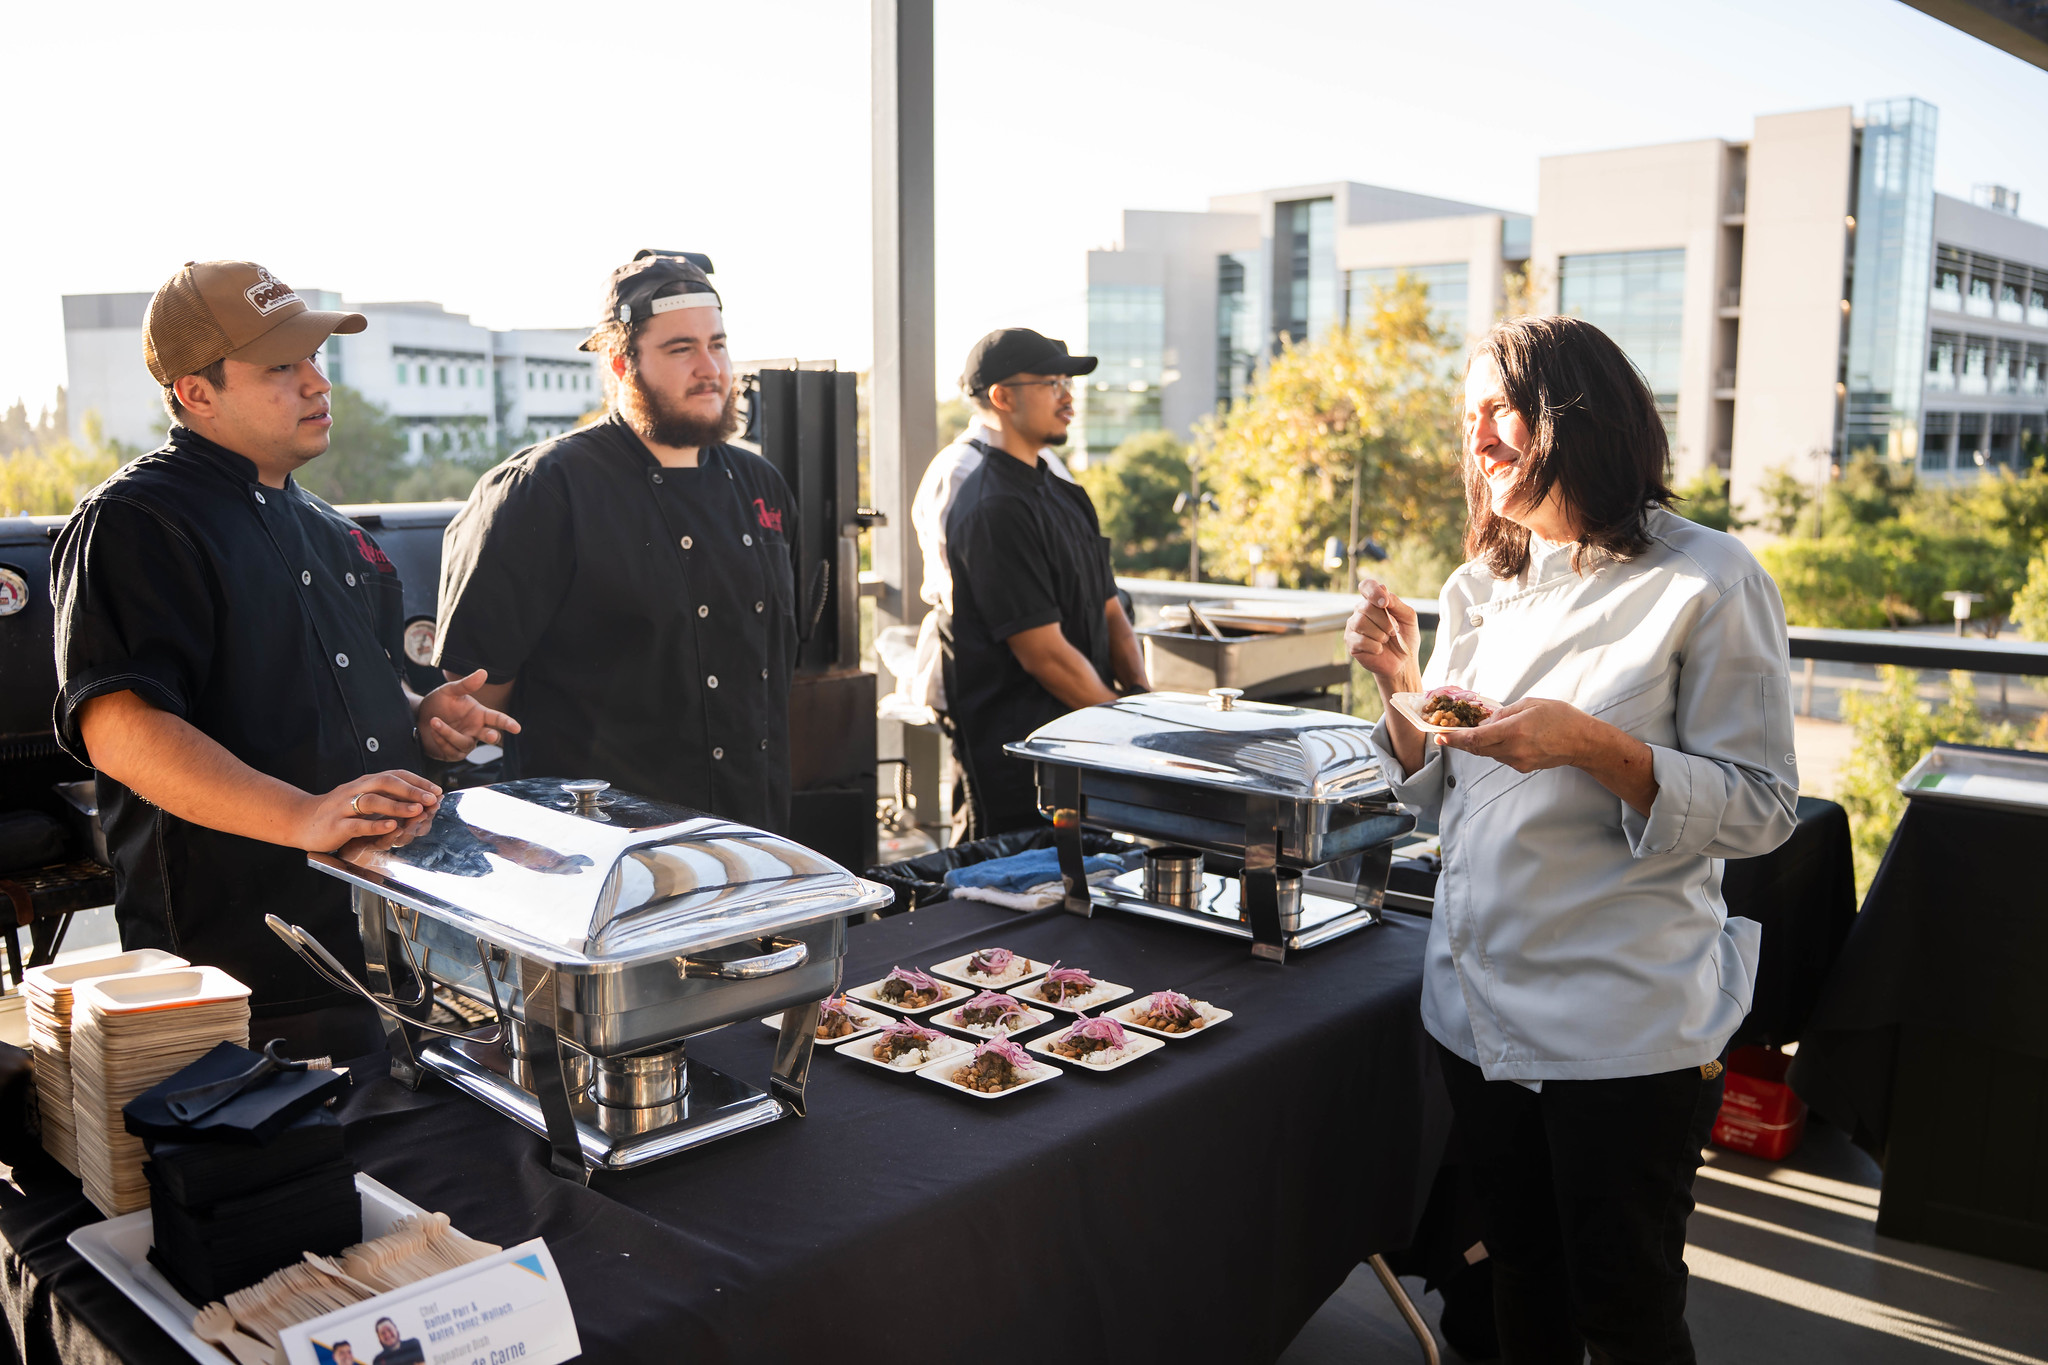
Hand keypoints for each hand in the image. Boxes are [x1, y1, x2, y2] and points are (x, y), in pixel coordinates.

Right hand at [294, 770, 442, 851]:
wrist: (301, 820)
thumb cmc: (337, 811)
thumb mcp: (362, 799)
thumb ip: (386, 797)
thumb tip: (418, 799)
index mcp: (365, 783)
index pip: (394, 775)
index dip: (417, 781)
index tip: (436, 790)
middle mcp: (355, 790)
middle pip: (385, 782)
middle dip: (412, 790)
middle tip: (432, 798)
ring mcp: (344, 807)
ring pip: (372, 801)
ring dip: (397, 805)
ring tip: (417, 810)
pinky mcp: (336, 825)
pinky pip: (357, 824)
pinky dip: (375, 825)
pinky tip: (390, 826)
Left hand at [418, 668, 521, 760]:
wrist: (417, 717)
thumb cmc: (437, 703)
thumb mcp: (449, 691)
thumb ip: (466, 685)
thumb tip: (483, 672)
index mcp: (480, 715)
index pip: (497, 719)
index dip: (507, 723)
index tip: (517, 728)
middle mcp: (476, 731)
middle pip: (489, 736)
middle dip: (491, 736)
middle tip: (491, 735)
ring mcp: (465, 744)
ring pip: (465, 744)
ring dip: (449, 733)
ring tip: (434, 721)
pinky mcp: (452, 754)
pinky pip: (451, 750)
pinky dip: (441, 739)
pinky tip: (433, 729)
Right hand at [1345, 578, 1420, 692]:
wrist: (1403, 662)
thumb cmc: (1405, 637)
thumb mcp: (1408, 617)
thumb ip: (1397, 603)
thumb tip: (1384, 591)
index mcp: (1374, 602)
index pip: (1366, 586)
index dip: (1373, 591)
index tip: (1385, 603)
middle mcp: (1361, 611)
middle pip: (1366, 607)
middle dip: (1385, 621)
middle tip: (1394, 631)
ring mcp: (1353, 627)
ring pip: (1361, 622)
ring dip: (1380, 634)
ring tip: (1386, 640)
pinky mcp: (1351, 642)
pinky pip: (1359, 640)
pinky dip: (1375, 646)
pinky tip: (1380, 649)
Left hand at [1431, 698, 1592, 772]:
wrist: (1582, 742)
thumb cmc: (1559, 717)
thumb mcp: (1529, 705)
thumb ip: (1504, 714)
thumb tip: (1484, 721)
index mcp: (1514, 731)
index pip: (1477, 739)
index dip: (1456, 739)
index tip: (1440, 737)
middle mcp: (1514, 750)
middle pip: (1477, 750)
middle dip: (1461, 742)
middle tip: (1446, 734)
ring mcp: (1518, 762)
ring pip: (1488, 753)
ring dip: (1480, 743)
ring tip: (1480, 730)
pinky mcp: (1522, 768)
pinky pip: (1501, 756)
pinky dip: (1495, 747)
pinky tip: (1502, 737)